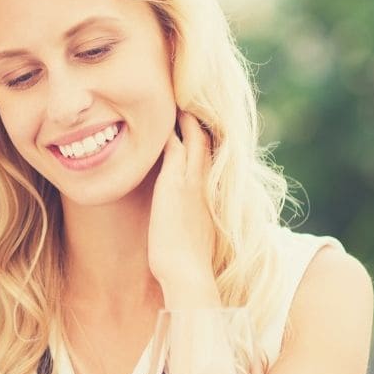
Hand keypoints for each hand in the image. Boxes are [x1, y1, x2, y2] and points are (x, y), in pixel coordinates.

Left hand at [147, 109, 220, 305]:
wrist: (186, 273)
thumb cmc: (186, 263)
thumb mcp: (193, 236)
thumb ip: (192, 223)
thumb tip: (186, 227)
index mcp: (210, 196)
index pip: (211, 158)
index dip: (205, 139)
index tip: (198, 125)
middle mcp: (206, 184)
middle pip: (208, 141)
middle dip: (200, 121)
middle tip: (188, 101)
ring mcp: (191, 181)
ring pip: (194, 138)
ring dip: (186, 119)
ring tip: (176, 100)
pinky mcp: (174, 183)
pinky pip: (174, 146)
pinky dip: (170, 130)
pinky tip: (162, 115)